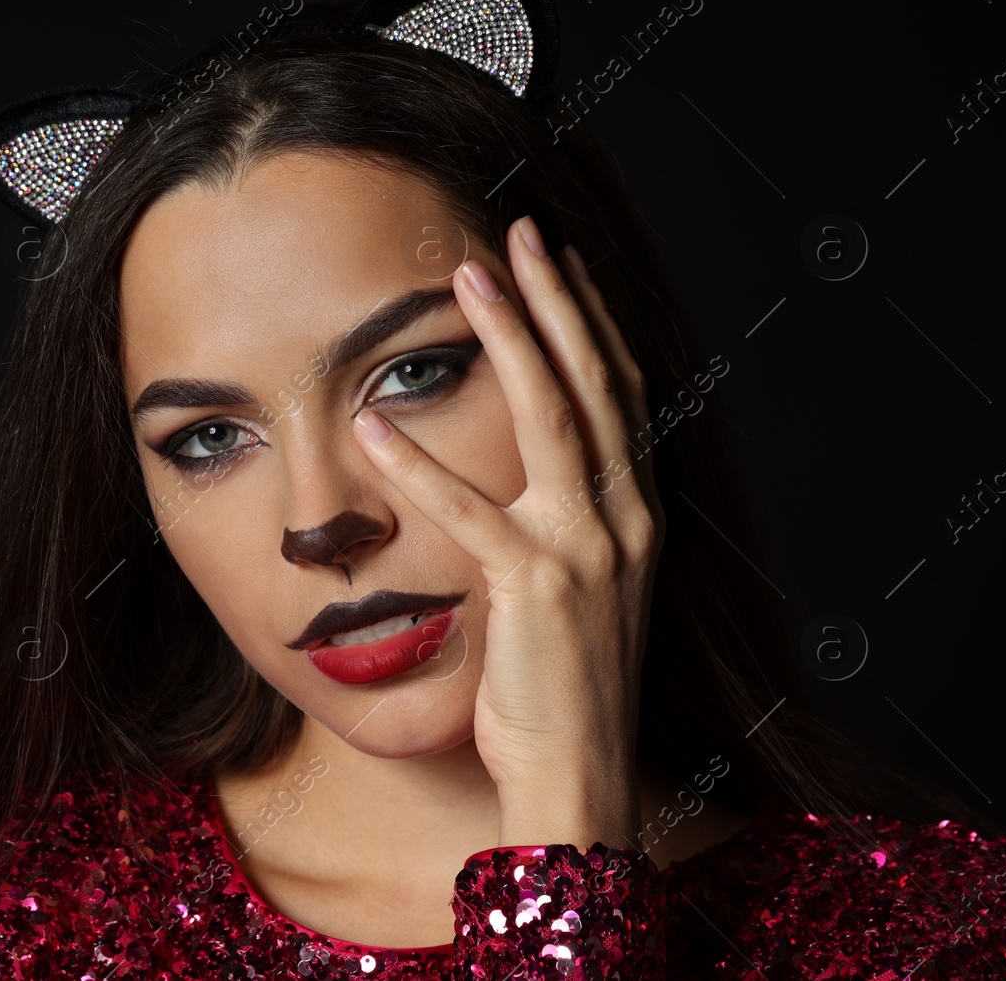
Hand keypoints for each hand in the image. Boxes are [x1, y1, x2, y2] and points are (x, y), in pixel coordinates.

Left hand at [350, 216, 664, 850]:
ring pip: (552, 416)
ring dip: (510, 337)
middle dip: (558, 298)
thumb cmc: (564, 686)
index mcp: (635, 514)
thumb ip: (556, 525)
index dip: (590, 320)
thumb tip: (516, 479)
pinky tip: (370, 422)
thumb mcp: (575, 590)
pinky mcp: (537, 585)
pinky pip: (471, 510)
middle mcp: (625, 517)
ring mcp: (588, 547)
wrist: (582, 774)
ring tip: (469, 277)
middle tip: (521, 231)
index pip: (620, 392)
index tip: (562, 262)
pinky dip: (418, 465)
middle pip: (595, 380)